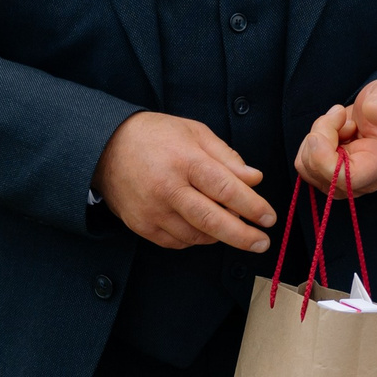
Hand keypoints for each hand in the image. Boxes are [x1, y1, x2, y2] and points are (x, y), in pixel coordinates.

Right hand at [93, 112, 276, 252]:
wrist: (106, 147)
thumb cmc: (158, 136)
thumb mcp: (196, 133)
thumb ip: (228, 158)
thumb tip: (255, 179)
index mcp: (185, 161)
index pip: (227, 190)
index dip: (253, 207)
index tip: (270, 218)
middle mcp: (167, 189)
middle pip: (212, 221)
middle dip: (243, 236)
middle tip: (263, 243)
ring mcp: (152, 211)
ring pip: (197, 235)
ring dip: (219, 235)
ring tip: (230, 224)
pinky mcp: (141, 226)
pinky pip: (177, 242)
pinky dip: (196, 238)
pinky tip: (203, 226)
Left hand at [296, 79, 376, 195]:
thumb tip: (373, 112)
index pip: (345, 179)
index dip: (323, 159)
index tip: (318, 134)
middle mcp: (360, 182)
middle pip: (319, 171)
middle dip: (321, 136)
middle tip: (340, 115)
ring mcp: (341, 182)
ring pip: (307, 166)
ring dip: (317, 136)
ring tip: (340, 123)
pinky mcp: (327, 175)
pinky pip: (304, 162)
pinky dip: (312, 141)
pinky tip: (333, 132)